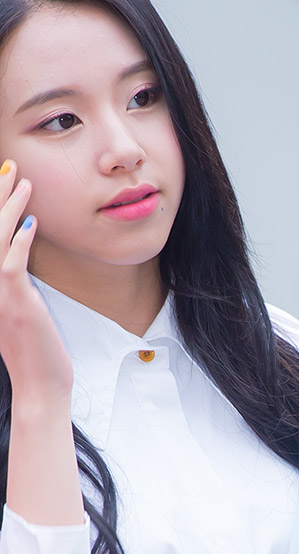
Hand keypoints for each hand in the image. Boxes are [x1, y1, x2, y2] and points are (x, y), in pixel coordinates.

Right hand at [0, 162, 72, 406]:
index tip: (1, 179)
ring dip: (9, 207)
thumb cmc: (35, 351)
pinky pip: (13, 264)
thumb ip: (16, 281)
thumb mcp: (21, 309)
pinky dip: (20, 240)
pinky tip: (31, 221)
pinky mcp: (16, 303)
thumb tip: (22, 251)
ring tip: (23, 181)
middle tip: (9, 167)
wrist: (40, 386)